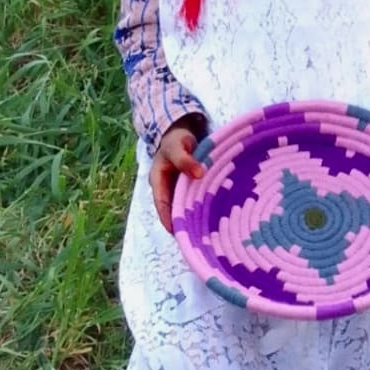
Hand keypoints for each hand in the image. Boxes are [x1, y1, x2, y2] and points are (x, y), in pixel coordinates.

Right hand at [149, 116, 204, 233]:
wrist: (179, 132)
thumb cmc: (175, 139)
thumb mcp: (178, 146)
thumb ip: (185, 160)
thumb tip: (198, 174)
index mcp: (158, 181)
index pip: (162, 204)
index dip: (168, 218)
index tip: (178, 232)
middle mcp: (166, 189)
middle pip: (173, 209)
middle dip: (182, 222)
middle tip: (196, 237)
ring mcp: (176, 189)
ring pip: (183, 206)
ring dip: (191, 216)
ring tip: (205, 232)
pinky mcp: (188, 188)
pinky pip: (192, 200)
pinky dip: (199, 207)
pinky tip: (212, 216)